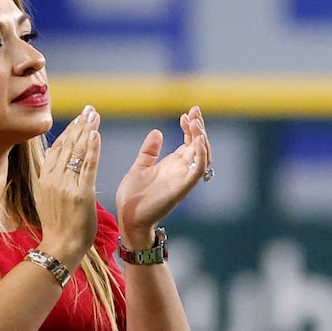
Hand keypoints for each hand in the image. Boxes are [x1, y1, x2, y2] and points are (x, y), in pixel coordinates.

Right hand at [34, 106, 101, 266]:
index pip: (58, 148)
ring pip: (77, 152)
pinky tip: (95, 135)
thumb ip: (53, 177)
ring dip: (87, 131)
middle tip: (90, 110)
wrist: (60, 247)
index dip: (69, 131)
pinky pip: (87, 166)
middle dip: (80, 125)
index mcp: (45, 179)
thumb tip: (55, 155)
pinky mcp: (80, 193)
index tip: (79, 118)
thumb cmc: (59, 226)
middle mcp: (53, 179)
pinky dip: (91, 149)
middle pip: (68, 145)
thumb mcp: (48, 197)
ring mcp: (66, 186)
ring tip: (95, 116)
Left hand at [114, 107, 209, 248]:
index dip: (191, 127)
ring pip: (203, 156)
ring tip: (196, 123)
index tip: (185, 114)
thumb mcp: (140, 167)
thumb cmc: (133, 197)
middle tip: (194, 112)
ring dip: (202, 138)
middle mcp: (182, 170)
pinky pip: (198, 171)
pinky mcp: (182, 188)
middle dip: (199, 128)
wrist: (128, 218)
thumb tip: (157, 132)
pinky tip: (198, 141)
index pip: (190, 142)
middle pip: (199, 146)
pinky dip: (201, 155)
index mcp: (173, 165)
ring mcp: (183, 179)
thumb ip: (149, 151)